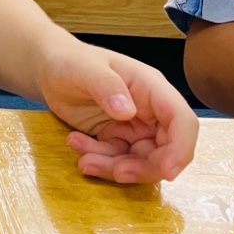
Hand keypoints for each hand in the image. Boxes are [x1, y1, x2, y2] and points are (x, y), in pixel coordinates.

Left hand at [39, 43, 198, 183]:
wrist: (51, 69)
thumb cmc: (71, 61)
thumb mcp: (85, 69)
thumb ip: (106, 86)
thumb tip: (127, 111)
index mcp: (152, 88)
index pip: (182, 121)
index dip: (181, 149)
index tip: (167, 172)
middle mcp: (149, 110)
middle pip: (166, 150)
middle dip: (144, 168)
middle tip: (116, 172)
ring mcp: (134, 127)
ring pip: (140, 161)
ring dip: (114, 167)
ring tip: (84, 158)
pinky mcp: (117, 138)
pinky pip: (116, 160)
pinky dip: (99, 161)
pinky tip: (76, 143)